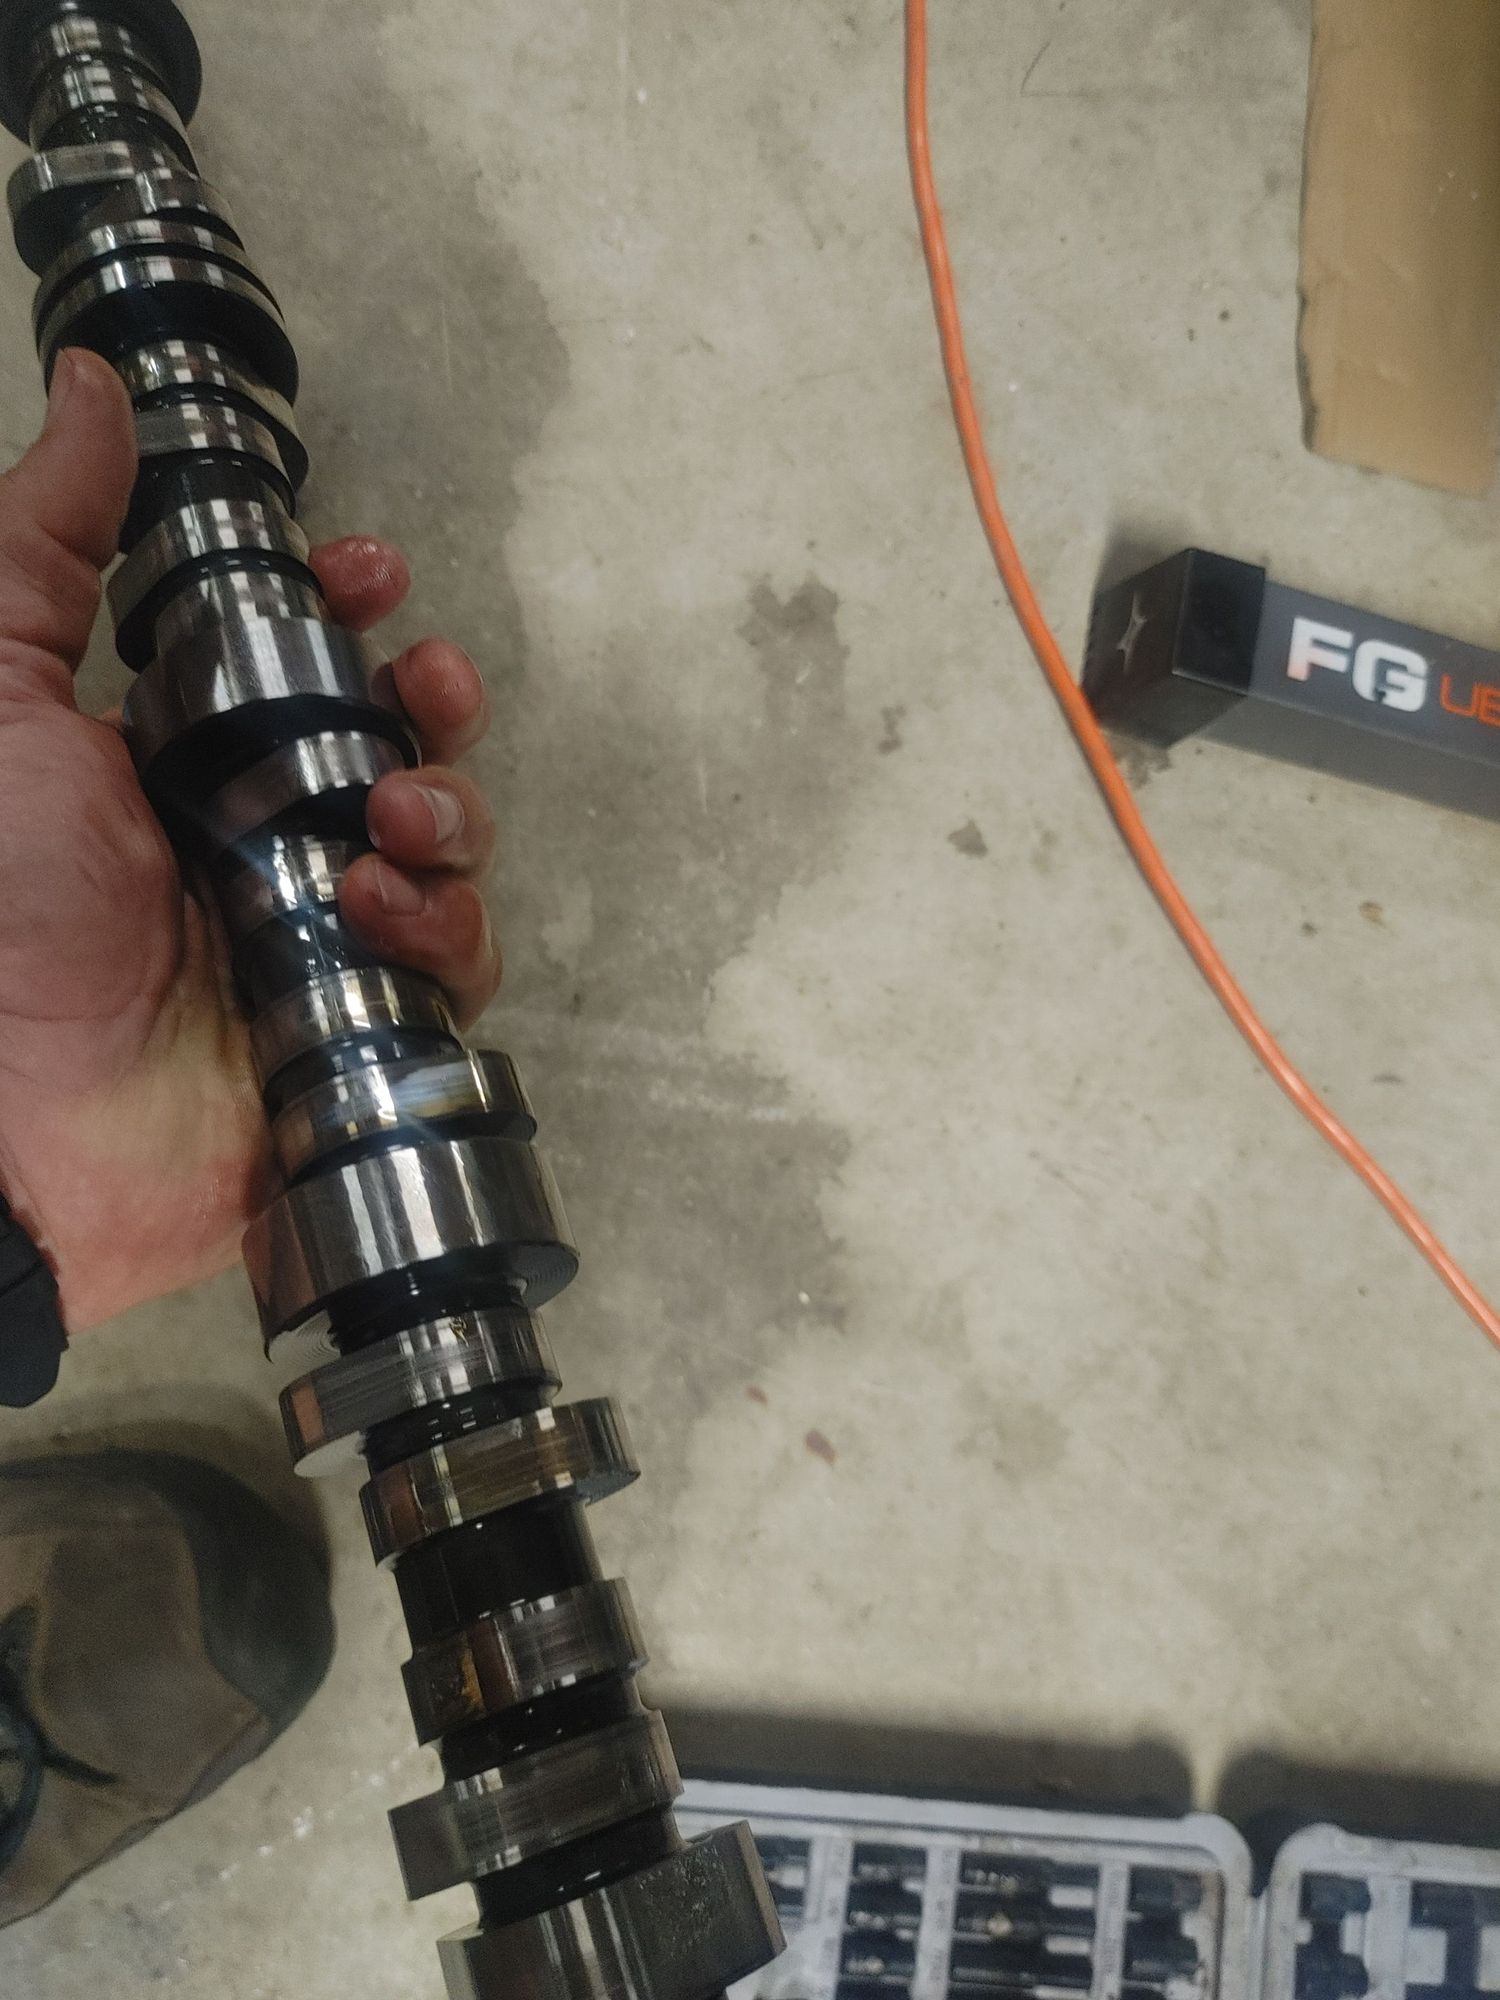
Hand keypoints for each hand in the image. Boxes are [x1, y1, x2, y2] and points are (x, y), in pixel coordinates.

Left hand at [0, 349, 501, 1330]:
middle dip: (430, 701)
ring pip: (442, 848)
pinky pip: (456, 963)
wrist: (9, 1127)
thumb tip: (96, 381)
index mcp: (167, 758)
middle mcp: (253, 839)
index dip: (348, 607)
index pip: (293, 662)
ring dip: (445, 811)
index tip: (369, 571)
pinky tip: (377, 915)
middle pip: (393, 745)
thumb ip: (43, 539)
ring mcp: (318, 938)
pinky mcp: (369, 1030)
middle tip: (423, 690)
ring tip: (389, 824)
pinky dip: (444, 927)